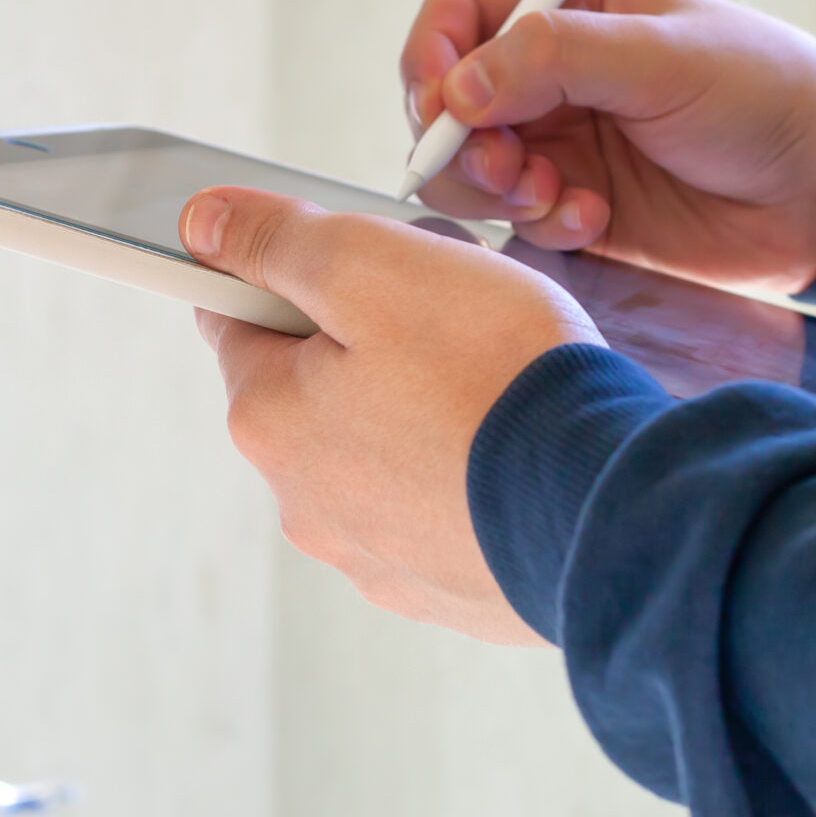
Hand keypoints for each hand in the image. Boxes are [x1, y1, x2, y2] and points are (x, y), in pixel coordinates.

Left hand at [180, 185, 599, 644]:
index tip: (367, 259)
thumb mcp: (372, 267)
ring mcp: (377, 558)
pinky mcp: (447, 590)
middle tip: (455, 310)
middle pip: (313, 386)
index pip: (236, 318)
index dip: (296, 269)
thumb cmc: (495, 376)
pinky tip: (519, 448)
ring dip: (421, 408)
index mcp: (269, 420)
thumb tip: (203, 226)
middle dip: (370, 338)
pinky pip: (440, 507)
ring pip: (379, 449)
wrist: (612, 509)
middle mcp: (305, 504)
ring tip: (500, 379)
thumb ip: (279, 240)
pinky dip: (467, 473)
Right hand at [400, 0, 815, 294]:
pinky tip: (592, 217)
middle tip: (503, 166)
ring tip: (551, 194)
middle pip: (444, 98)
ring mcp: (556, 135)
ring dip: (494, 187)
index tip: (439, 103)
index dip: (431, 57)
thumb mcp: (665, 56)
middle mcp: (548, 65)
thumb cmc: (764, 92)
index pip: (457, 13)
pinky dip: (539, 223)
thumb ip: (558, 58)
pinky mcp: (569, 199)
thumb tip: (458, 86)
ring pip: (465, 165)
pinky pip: (511, 218)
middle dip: (458, 139)